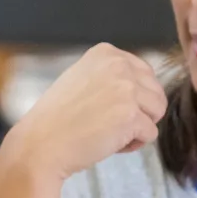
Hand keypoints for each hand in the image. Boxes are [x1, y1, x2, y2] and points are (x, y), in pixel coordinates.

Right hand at [5, 44, 166, 181]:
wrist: (40, 145)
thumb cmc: (57, 119)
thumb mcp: (81, 79)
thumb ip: (111, 75)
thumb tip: (144, 85)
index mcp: (106, 53)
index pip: (145, 74)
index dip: (131, 98)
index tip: (104, 107)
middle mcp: (118, 65)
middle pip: (155, 93)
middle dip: (138, 113)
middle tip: (107, 123)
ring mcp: (126, 89)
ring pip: (156, 113)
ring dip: (137, 128)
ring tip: (108, 132)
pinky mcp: (131, 116)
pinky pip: (150, 134)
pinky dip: (132, 145)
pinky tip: (107, 143)